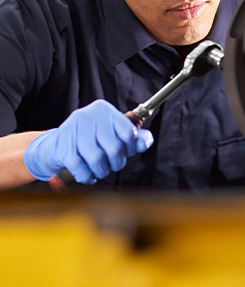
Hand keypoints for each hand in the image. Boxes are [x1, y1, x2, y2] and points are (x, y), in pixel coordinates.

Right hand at [23, 100, 153, 183]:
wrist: (56, 146)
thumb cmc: (93, 140)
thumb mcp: (114, 133)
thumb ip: (134, 137)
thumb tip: (145, 143)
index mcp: (104, 109)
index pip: (128, 132)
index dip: (131, 148)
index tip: (127, 152)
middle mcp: (88, 115)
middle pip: (114, 148)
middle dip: (117, 162)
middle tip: (113, 164)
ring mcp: (73, 131)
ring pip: (97, 160)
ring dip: (102, 171)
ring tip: (101, 170)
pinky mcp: (62, 147)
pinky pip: (80, 169)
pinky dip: (87, 177)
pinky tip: (89, 176)